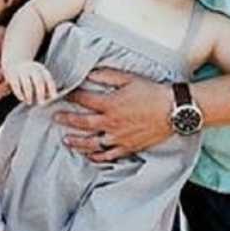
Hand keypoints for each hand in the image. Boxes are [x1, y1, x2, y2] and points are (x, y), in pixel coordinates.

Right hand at [4, 60, 57, 105]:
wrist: (15, 60)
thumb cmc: (31, 73)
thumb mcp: (39, 76)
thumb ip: (46, 87)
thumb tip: (51, 98)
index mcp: (42, 70)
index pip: (49, 80)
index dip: (52, 89)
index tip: (54, 97)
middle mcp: (33, 69)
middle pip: (38, 82)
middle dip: (40, 93)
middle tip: (42, 103)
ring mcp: (22, 71)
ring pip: (27, 85)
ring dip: (29, 95)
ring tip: (29, 102)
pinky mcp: (13, 75)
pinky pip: (17, 86)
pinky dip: (19, 93)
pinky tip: (22, 99)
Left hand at [53, 67, 171, 161]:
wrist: (173, 110)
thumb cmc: (152, 92)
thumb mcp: (129, 79)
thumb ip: (108, 76)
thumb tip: (90, 73)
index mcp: (111, 104)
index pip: (85, 100)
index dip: (72, 96)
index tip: (63, 95)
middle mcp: (112, 123)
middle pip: (83, 123)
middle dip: (67, 120)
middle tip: (56, 118)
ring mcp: (119, 137)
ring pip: (92, 143)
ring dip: (77, 142)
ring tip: (66, 141)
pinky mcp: (128, 147)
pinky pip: (109, 155)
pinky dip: (97, 157)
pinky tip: (89, 156)